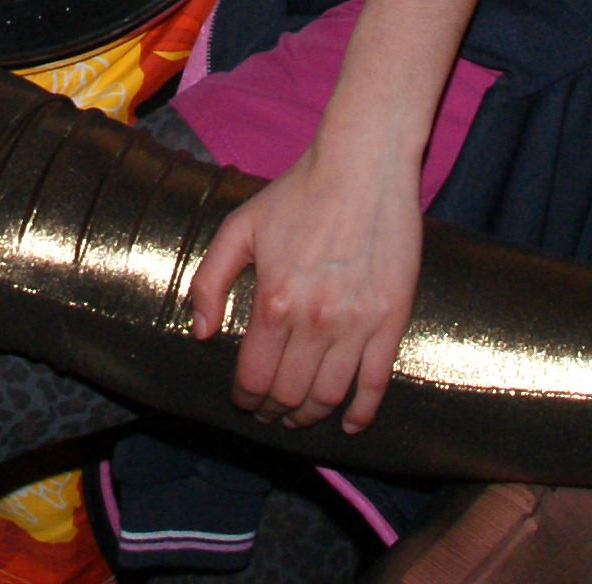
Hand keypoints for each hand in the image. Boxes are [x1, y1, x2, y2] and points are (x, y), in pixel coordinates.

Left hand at [186, 147, 422, 435]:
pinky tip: (350, 424)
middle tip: (270, 414)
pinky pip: (376, 382)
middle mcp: (315, 321)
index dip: (245, 399)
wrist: (363, 167)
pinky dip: (362, 413)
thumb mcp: (240, 227)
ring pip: (329, 396)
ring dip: (310, 416)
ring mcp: (356, 324)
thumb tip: (200, 332)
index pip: (254, 377)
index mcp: (274, 301)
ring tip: (299, 417)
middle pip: (290, 394)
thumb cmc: (298, 194)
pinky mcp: (390, 320)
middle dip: (275, 412)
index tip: (244, 402)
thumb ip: (210, 280)